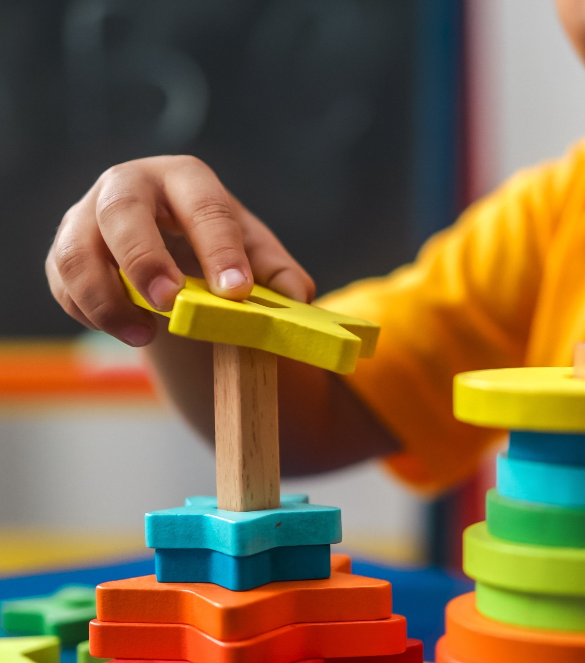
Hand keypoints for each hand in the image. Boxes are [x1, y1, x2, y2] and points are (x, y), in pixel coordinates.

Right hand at [46, 155, 314, 346]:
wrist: (172, 245)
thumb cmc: (217, 244)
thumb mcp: (253, 251)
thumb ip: (278, 272)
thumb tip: (296, 296)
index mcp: (184, 179)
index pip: (202, 206)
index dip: (218, 248)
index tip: (235, 290)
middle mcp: (127, 186)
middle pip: (121, 212)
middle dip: (144, 259)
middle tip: (169, 302)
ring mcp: (87, 217)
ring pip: (75, 252)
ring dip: (106, 298)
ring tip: (145, 336)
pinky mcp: (65, 253)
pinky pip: (62, 284)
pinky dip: (89, 312)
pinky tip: (127, 330)